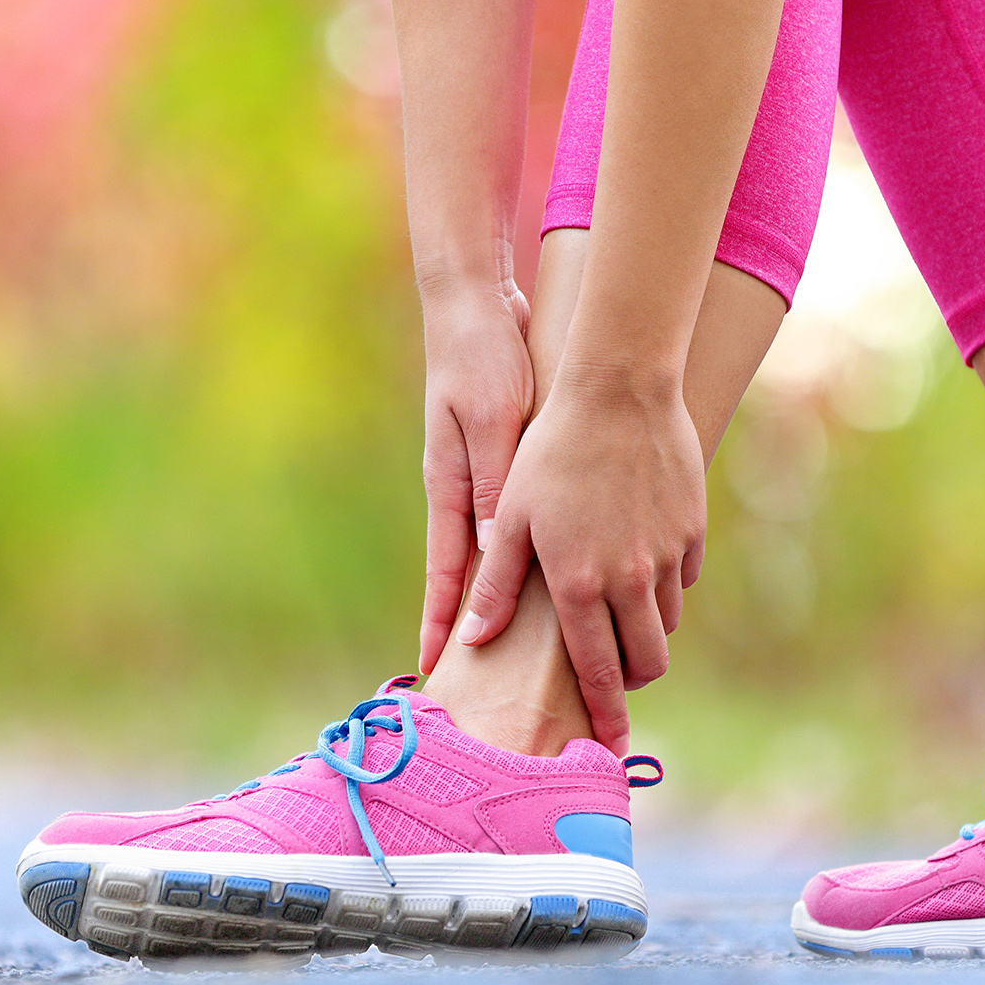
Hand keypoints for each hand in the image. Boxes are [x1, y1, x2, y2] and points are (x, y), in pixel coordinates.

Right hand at [417, 272, 535, 674]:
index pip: (446, 572)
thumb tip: (496, 548)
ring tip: (520, 645)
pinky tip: (551, 571)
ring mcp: (482, 479)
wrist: (477, 308)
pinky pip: (516, 521)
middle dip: (470, 626)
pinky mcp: (504, 462)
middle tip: (477, 676)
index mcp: (453, 487)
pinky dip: (527, 552)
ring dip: (502, 598)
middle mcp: (464, 492)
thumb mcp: (492, 421)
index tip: (432, 668)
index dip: (440, 622)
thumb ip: (497, 482)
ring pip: (497, 554)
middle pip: (469, 575)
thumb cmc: (481, 359)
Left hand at [458, 362, 704, 753]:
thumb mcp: (510, 517)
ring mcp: (667, 556)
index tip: (613, 750)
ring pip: (667, 624)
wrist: (617, 389)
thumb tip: (472, 640)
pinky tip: (637, 561)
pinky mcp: (691, 530)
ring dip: (645, 632)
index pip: (598, 673)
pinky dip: (664, 585)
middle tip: (610, 676)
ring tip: (616, 613)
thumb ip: (496, 585)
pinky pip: (683, 579)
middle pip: (647, 663)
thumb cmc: (549, 451)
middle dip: (630, 681)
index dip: (606, 717)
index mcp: (579, 585)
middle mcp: (630, 580)